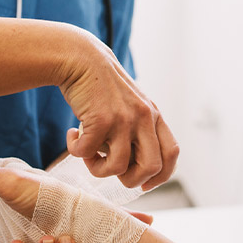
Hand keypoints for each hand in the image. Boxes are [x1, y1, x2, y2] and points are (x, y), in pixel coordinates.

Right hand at [59, 35, 178, 189]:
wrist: (81, 58)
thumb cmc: (101, 88)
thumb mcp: (129, 105)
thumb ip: (137, 130)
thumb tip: (131, 167)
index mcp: (153, 115)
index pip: (171, 153)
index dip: (161, 176)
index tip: (143, 184)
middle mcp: (144, 117)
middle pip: (152, 167)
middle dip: (131, 180)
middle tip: (111, 171)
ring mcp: (124, 119)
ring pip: (118, 167)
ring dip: (98, 169)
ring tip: (87, 155)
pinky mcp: (101, 119)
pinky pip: (88, 153)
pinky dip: (76, 152)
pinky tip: (71, 138)